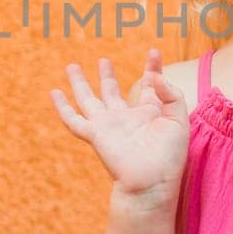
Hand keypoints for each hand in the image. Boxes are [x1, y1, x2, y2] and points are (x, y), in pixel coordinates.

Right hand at [50, 48, 189, 201]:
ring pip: (89, 99)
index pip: (148, 85)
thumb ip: (170, 94)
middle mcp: (125, 117)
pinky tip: (54, 93)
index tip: (153, 52)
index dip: (152, 68)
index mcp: (148, 114)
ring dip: (81, 83)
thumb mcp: (178, 119)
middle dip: (107, 75)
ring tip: (72, 66)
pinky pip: (73, 120)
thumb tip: (153, 77)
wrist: (152, 181)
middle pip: (112, 91)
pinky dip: (62, 107)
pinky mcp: (95, 134)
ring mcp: (108, 125)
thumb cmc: (169, 156)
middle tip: (103, 60)